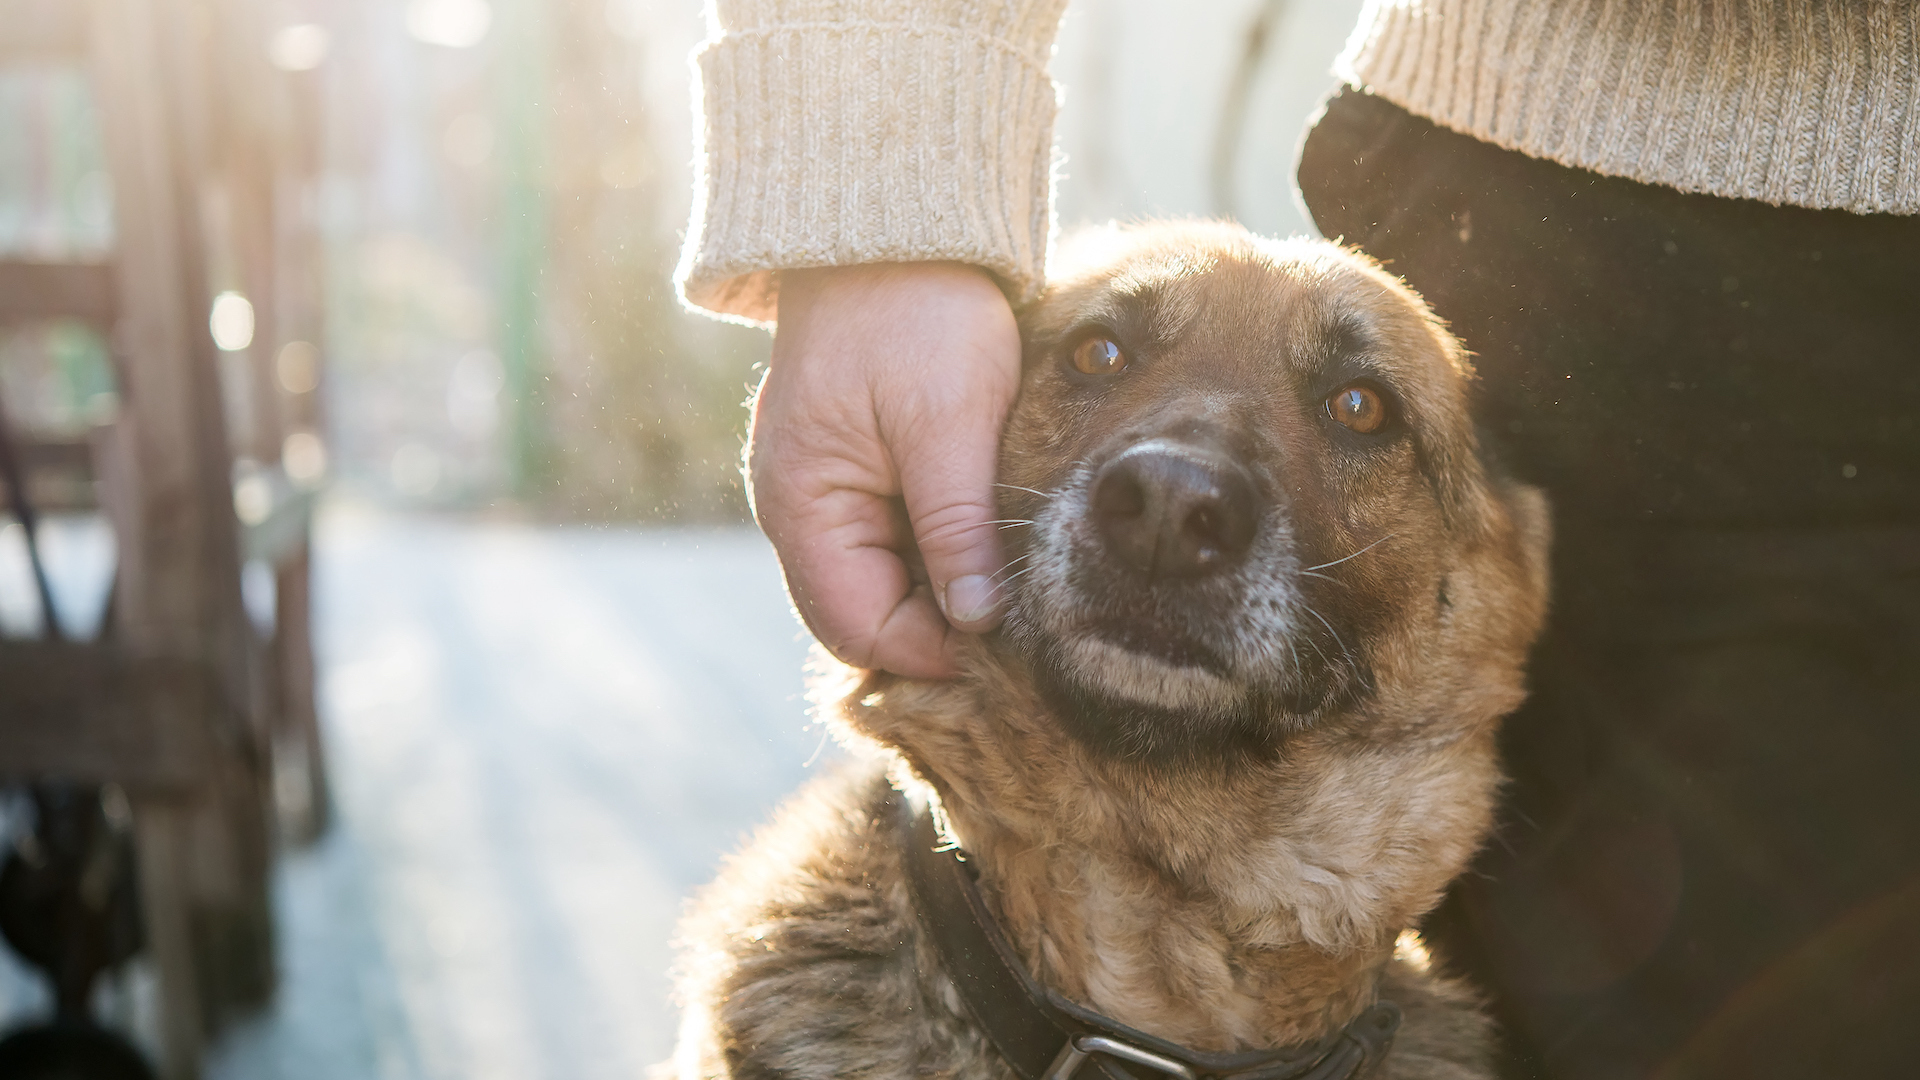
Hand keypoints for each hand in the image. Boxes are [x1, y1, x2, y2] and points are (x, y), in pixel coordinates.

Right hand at [749, 262, 1021, 677]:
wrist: (896, 224)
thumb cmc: (917, 312)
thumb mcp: (947, 422)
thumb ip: (956, 526)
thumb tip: (977, 622)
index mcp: (801, 506)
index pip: (859, 628)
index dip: (932, 651)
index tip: (1008, 644)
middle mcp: (796, 510)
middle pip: (865, 615)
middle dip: (938, 628)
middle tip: (1020, 618)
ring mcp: (821, 490)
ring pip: (882, 581)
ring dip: (941, 589)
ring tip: (1010, 576)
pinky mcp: (851, 469)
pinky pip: (890, 540)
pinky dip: (937, 550)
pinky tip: (988, 535)